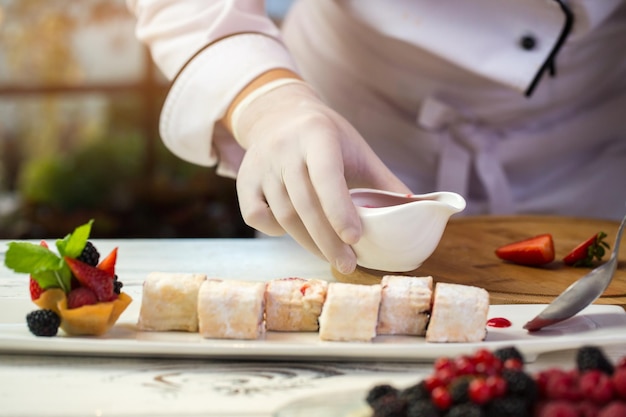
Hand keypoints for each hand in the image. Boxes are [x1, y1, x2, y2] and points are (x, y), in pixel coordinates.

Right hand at [232, 81, 410, 273]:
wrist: (278, 115)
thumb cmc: (326, 137)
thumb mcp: (356, 149)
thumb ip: (383, 180)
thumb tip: (415, 211)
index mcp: (317, 134)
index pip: (326, 176)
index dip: (340, 209)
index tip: (356, 239)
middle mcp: (283, 148)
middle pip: (305, 204)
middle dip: (328, 241)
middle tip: (348, 264)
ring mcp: (260, 165)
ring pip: (283, 215)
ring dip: (309, 242)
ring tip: (332, 256)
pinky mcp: (243, 181)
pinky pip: (257, 216)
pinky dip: (276, 231)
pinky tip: (296, 232)